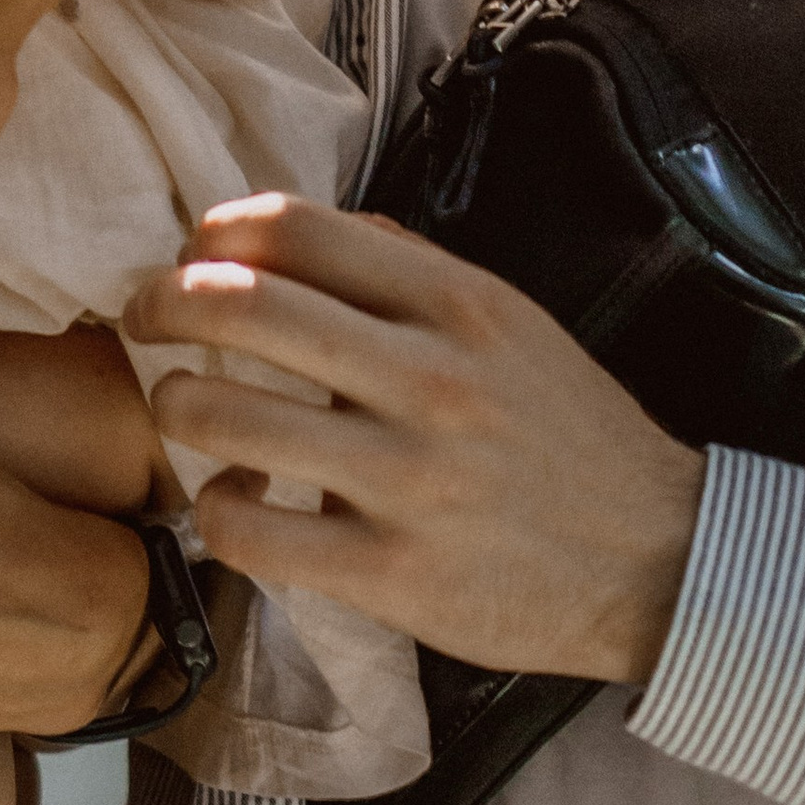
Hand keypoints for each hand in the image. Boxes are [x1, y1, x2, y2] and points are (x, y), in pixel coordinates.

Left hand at [123, 197, 705, 683]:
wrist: (659, 557)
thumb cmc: (568, 433)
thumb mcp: (509, 320)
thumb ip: (409, 269)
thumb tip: (305, 232)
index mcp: (454, 302)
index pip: (295, 230)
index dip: (215, 231)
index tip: (193, 252)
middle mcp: (427, 378)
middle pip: (241, 306)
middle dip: (162, 301)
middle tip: (144, 316)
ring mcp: (405, 480)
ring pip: (225, 415)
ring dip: (174, 404)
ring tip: (181, 409)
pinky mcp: (391, 575)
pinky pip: (250, 531)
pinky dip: (214, 507)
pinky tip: (233, 496)